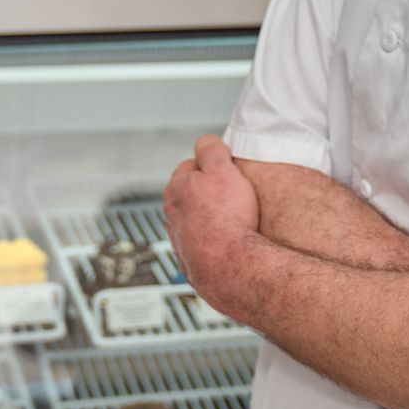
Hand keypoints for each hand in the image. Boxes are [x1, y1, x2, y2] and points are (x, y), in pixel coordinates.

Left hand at [163, 135, 259, 312]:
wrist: (230, 267)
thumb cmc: (227, 217)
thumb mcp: (223, 171)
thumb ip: (212, 151)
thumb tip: (206, 142)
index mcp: (176, 189)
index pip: (192, 166)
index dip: (213, 166)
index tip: (229, 173)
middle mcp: (172, 215)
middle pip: (192, 194)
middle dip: (211, 192)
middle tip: (236, 196)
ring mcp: (180, 240)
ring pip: (196, 221)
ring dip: (213, 219)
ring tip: (236, 221)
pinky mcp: (191, 263)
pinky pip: (203, 245)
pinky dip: (214, 243)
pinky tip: (231, 244)